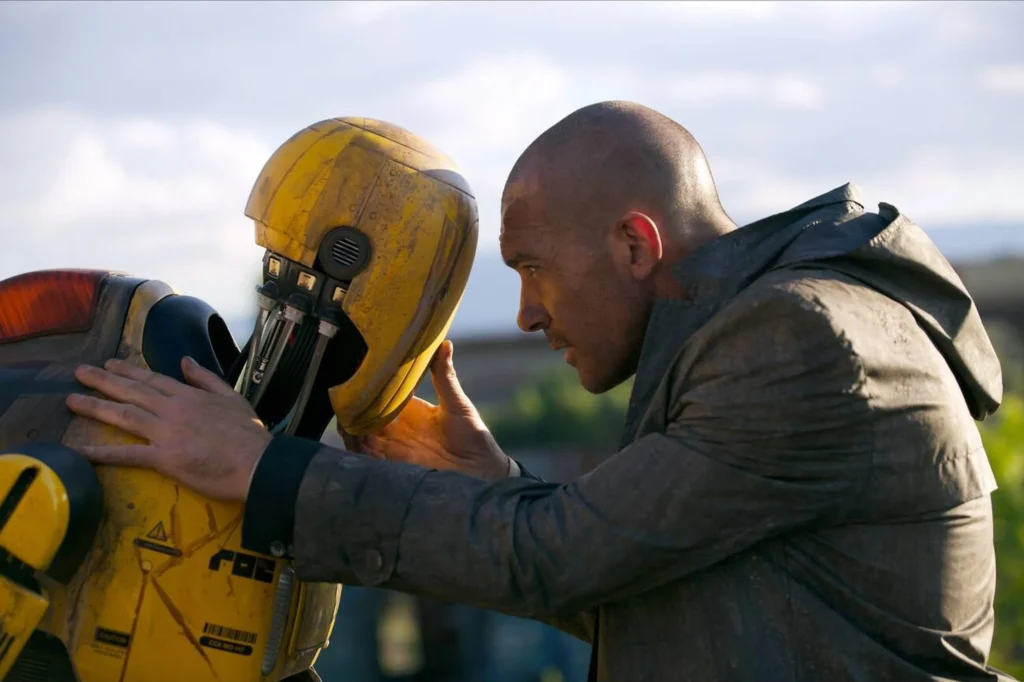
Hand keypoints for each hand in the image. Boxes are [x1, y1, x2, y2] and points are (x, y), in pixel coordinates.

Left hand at [65, 357, 271, 501]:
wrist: (256, 462)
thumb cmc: (248, 433)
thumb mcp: (232, 397)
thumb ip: (206, 378)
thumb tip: (185, 361)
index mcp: (189, 395)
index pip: (152, 379)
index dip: (128, 370)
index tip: (109, 364)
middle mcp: (172, 410)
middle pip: (132, 391)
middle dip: (103, 380)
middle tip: (79, 373)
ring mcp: (166, 433)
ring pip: (124, 416)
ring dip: (95, 407)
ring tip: (72, 401)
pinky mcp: (164, 459)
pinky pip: (129, 455)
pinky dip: (105, 453)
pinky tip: (83, 450)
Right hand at [349, 340, 512, 480]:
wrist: (479, 466)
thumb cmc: (472, 431)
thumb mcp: (456, 402)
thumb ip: (445, 376)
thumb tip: (445, 344)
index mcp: (409, 408)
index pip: (380, 395)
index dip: (365, 390)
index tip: (353, 381)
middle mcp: (397, 425)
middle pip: (365, 417)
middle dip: (351, 413)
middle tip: (344, 407)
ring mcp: (395, 444)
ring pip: (362, 437)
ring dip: (352, 432)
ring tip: (347, 426)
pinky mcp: (397, 463)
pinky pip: (371, 458)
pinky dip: (361, 451)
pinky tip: (358, 445)